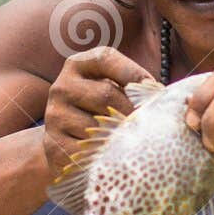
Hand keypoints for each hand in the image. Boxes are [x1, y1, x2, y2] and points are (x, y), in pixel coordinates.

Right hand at [41, 46, 152, 183]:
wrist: (67, 143)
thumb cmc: (101, 111)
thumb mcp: (113, 89)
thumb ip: (132, 85)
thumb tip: (159, 94)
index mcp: (77, 65)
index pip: (105, 58)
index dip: (132, 72)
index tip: (154, 89)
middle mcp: (61, 87)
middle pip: (106, 95)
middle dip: (133, 111)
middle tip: (148, 124)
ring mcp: (54, 117)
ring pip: (98, 126)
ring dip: (121, 136)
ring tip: (133, 142)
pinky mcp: (54, 145)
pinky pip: (88, 150)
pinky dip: (106, 155)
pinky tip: (114, 156)